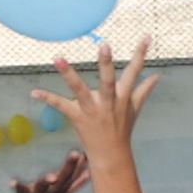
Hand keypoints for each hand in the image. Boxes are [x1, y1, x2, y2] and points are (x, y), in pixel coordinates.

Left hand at [10, 151, 89, 192]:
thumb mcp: (64, 192)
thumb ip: (77, 181)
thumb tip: (91, 171)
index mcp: (61, 188)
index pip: (74, 175)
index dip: (82, 164)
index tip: (89, 152)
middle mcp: (52, 191)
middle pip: (63, 177)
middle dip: (70, 165)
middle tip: (77, 153)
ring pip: (43, 185)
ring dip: (48, 180)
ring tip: (53, 177)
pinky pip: (20, 190)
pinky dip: (16, 185)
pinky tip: (12, 182)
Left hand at [31, 39, 159, 159]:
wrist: (111, 156)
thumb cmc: (122, 129)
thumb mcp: (135, 109)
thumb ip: (145, 90)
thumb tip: (158, 76)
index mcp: (123, 97)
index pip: (134, 72)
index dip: (140, 54)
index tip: (146, 37)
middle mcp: (109, 102)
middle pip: (108, 81)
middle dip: (106, 64)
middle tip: (104, 45)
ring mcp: (92, 110)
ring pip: (80, 90)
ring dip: (69, 74)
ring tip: (58, 58)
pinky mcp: (77, 118)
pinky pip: (61, 106)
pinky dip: (47, 98)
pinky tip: (34, 92)